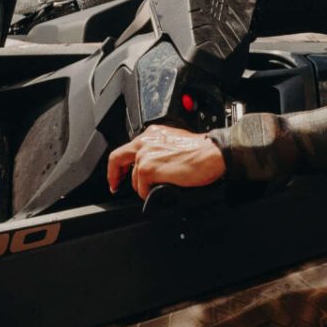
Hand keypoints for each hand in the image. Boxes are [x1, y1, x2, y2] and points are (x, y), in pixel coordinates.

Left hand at [106, 126, 228, 200]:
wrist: (212, 153)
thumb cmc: (201, 150)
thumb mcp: (175, 142)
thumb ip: (160, 149)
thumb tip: (155, 165)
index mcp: (152, 133)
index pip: (128, 148)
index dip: (121, 163)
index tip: (120, 173)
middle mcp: (145, 141)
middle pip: (117, 158)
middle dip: (114, 175)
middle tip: (115, 186)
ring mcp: (145, 154)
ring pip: (133, 178)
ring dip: (143, 187)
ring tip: (157, 189)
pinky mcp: (147, 168)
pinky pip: (141, 188)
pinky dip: (149, 193)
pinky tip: (162, 190)